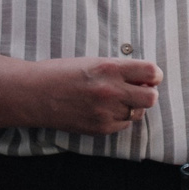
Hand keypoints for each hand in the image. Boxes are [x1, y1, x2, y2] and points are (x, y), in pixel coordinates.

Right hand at [29, 57, 159, 134]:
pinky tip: (103, 110)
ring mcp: (105, 112)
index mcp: (109, 68)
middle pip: (151, 97)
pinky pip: (122, 125)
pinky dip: (118, 118)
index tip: (150, 76)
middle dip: (148, 93)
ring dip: (132, 107)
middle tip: (138, 90)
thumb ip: (120, 69)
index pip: (150, 72)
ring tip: (114, 100)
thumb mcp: (93, 62)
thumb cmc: (62, 73)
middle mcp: (110, 91)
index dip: (154, 74)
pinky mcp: (99, 128)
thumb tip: (148, 77)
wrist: (34, 94)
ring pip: (137, 113)